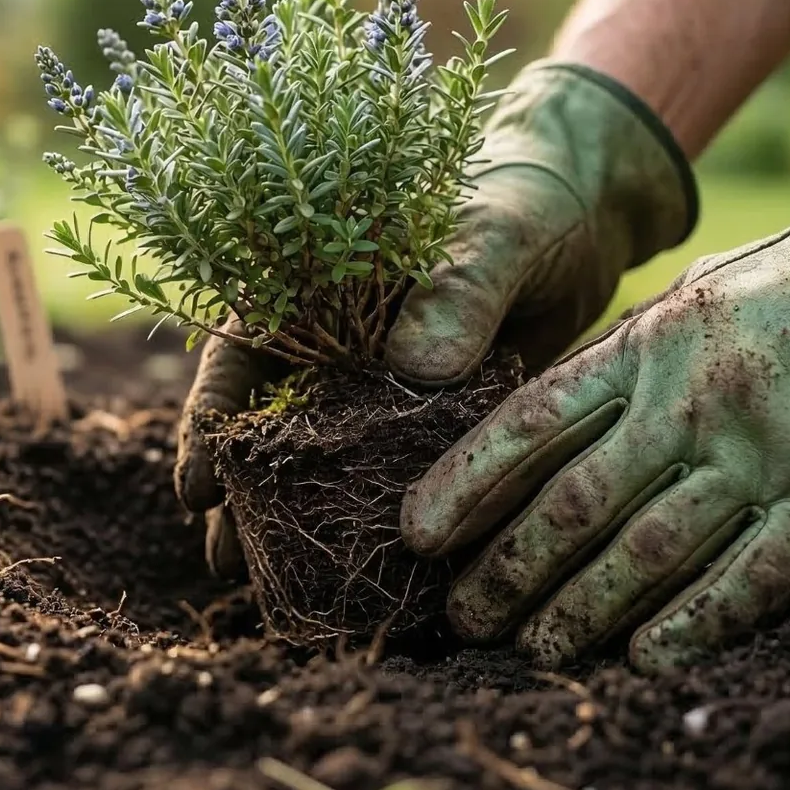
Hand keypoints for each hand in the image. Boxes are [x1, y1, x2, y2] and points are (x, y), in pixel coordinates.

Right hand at [171, 60, 696, 574]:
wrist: (592, 214)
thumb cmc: (524, 196)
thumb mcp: (493, 233)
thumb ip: (458, 289)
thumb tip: (417, 368)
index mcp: (321, 283)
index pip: (241, 353)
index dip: (210, 420)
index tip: (196, 487)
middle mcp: (340, 344)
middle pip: (268, 425)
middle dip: (240, 498)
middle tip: (224, 568)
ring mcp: (384, 389)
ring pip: (325, 463)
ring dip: (296, 523)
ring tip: (269, 592)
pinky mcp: (437, 423)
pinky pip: (397, 479)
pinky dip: (380, 522)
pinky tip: (374, 578)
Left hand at [402, 111, 789, 669]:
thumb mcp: (702, 292)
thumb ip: (630, 356)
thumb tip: (551, 421)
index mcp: (652, 342)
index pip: (532, 421)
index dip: (466, 484)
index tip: (417, 535)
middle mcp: (695, 403)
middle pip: (577, 503)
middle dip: (509, 569)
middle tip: (464, 618)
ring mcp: (767, 454)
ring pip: (649, 551)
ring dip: (582, 610)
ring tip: (534, 650)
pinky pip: (754, 576)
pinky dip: (694, 623)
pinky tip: (644, 657)